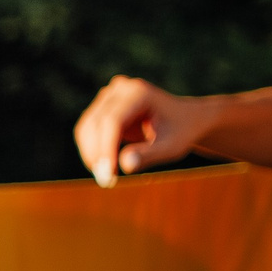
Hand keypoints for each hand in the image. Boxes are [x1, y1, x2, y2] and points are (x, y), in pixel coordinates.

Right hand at [75, 76, 211, 186]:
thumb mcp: (172, 147)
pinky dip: (91, 150)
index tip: (108, 175)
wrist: (185, 120)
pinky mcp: (102, 107)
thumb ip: (149, 155)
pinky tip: (105, 164)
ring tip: (107, 175)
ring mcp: (109, 96)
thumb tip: (124, 164)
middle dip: (97, 154)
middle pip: (96, 123)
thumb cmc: (181, 133)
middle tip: (106, 180)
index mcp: (140, 93)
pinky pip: (87, 130)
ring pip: (87, 127)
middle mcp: (121, 89)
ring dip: (91, 154)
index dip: (106, 148)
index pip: (113, 121)